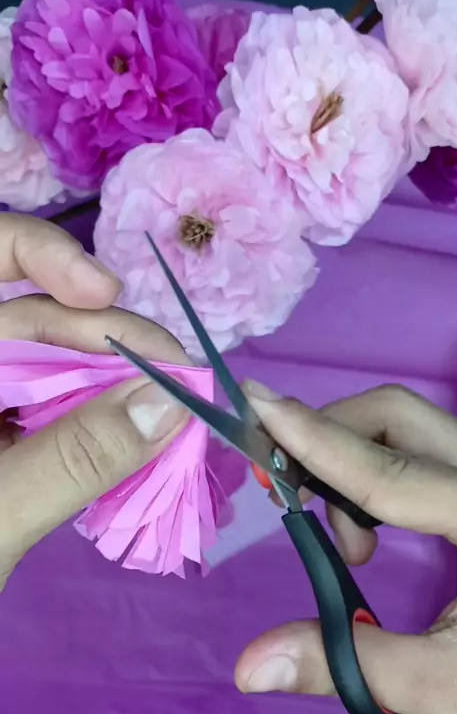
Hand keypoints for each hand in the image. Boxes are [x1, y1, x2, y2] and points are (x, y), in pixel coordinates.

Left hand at [0, 214, 187, 586]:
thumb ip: (75, 459)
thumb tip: (168, 402)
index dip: (38, 254)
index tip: (106, 294)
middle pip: (22, 314)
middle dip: (103, 338)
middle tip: (176, 379)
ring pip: (43, 365)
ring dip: (108, 383)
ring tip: (166, 411)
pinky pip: (45, 407)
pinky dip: (91, 417)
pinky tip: (129, 438)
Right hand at [235, 382, 456, 713]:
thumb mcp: (444, 688)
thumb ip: (348, 666)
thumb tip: (248, 669)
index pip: (396, 473)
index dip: (320, 443)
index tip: (256, 403)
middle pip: (402, 420)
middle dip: (331, 440)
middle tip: (287, 495)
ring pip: (406, 429)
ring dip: (348, 462)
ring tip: (346, 548)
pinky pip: (412, 452)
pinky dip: (367, 473)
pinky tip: (364, 533)